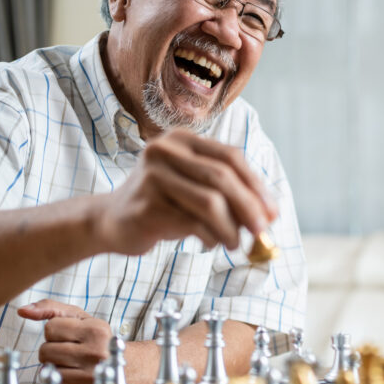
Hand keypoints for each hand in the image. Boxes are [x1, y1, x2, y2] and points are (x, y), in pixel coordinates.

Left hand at [19, 299, 111, 383]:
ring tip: (72, 365)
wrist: (128, 367)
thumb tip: (22, 310)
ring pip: (47, 371)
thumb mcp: (81, 319)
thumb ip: (51, 309)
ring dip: (55, 368)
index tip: (71, 336)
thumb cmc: (98, 340)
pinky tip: (75, 379)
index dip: (56, 332)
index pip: (50, 328)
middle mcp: (96, 354)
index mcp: (96, 331)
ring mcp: (91, 378)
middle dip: (52, 351)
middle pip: (45, 351)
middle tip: (70, 352)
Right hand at [93, 129, 277, 255]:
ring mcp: (152, 176)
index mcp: (182, 139)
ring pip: (210, 202)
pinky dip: (210, 237)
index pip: (231, 157)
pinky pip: (192, 223)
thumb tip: (269, 214)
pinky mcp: (146, 206)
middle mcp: (165, 151)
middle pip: (222, 177)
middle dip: (249, 207)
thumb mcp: (195, 189)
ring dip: (231, 228)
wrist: (111, 221)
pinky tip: (209, 243)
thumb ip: (228, 194)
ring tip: (235, 244)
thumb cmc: (164, 204)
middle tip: (263, 232)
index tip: (273, 211)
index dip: (256, 185)